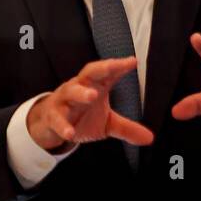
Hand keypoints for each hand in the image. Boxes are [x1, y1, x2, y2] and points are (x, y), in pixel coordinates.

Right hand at [27, 57, 154, 151]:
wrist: (50, 123)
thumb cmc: (80, 115)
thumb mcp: (106, 123)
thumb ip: (127, 128)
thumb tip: (150, 138)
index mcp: (95, 86)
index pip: (108, 72)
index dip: (119, 66)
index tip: (133, 62)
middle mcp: (79, 88)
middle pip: (89, 73)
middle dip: (101, 69)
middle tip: (112, 67)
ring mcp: (64, 100)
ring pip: (71, 91)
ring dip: (81, 92)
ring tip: (92, 96)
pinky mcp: (52, 116)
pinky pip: (57, 119)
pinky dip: (63, 125)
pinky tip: (70, 132)